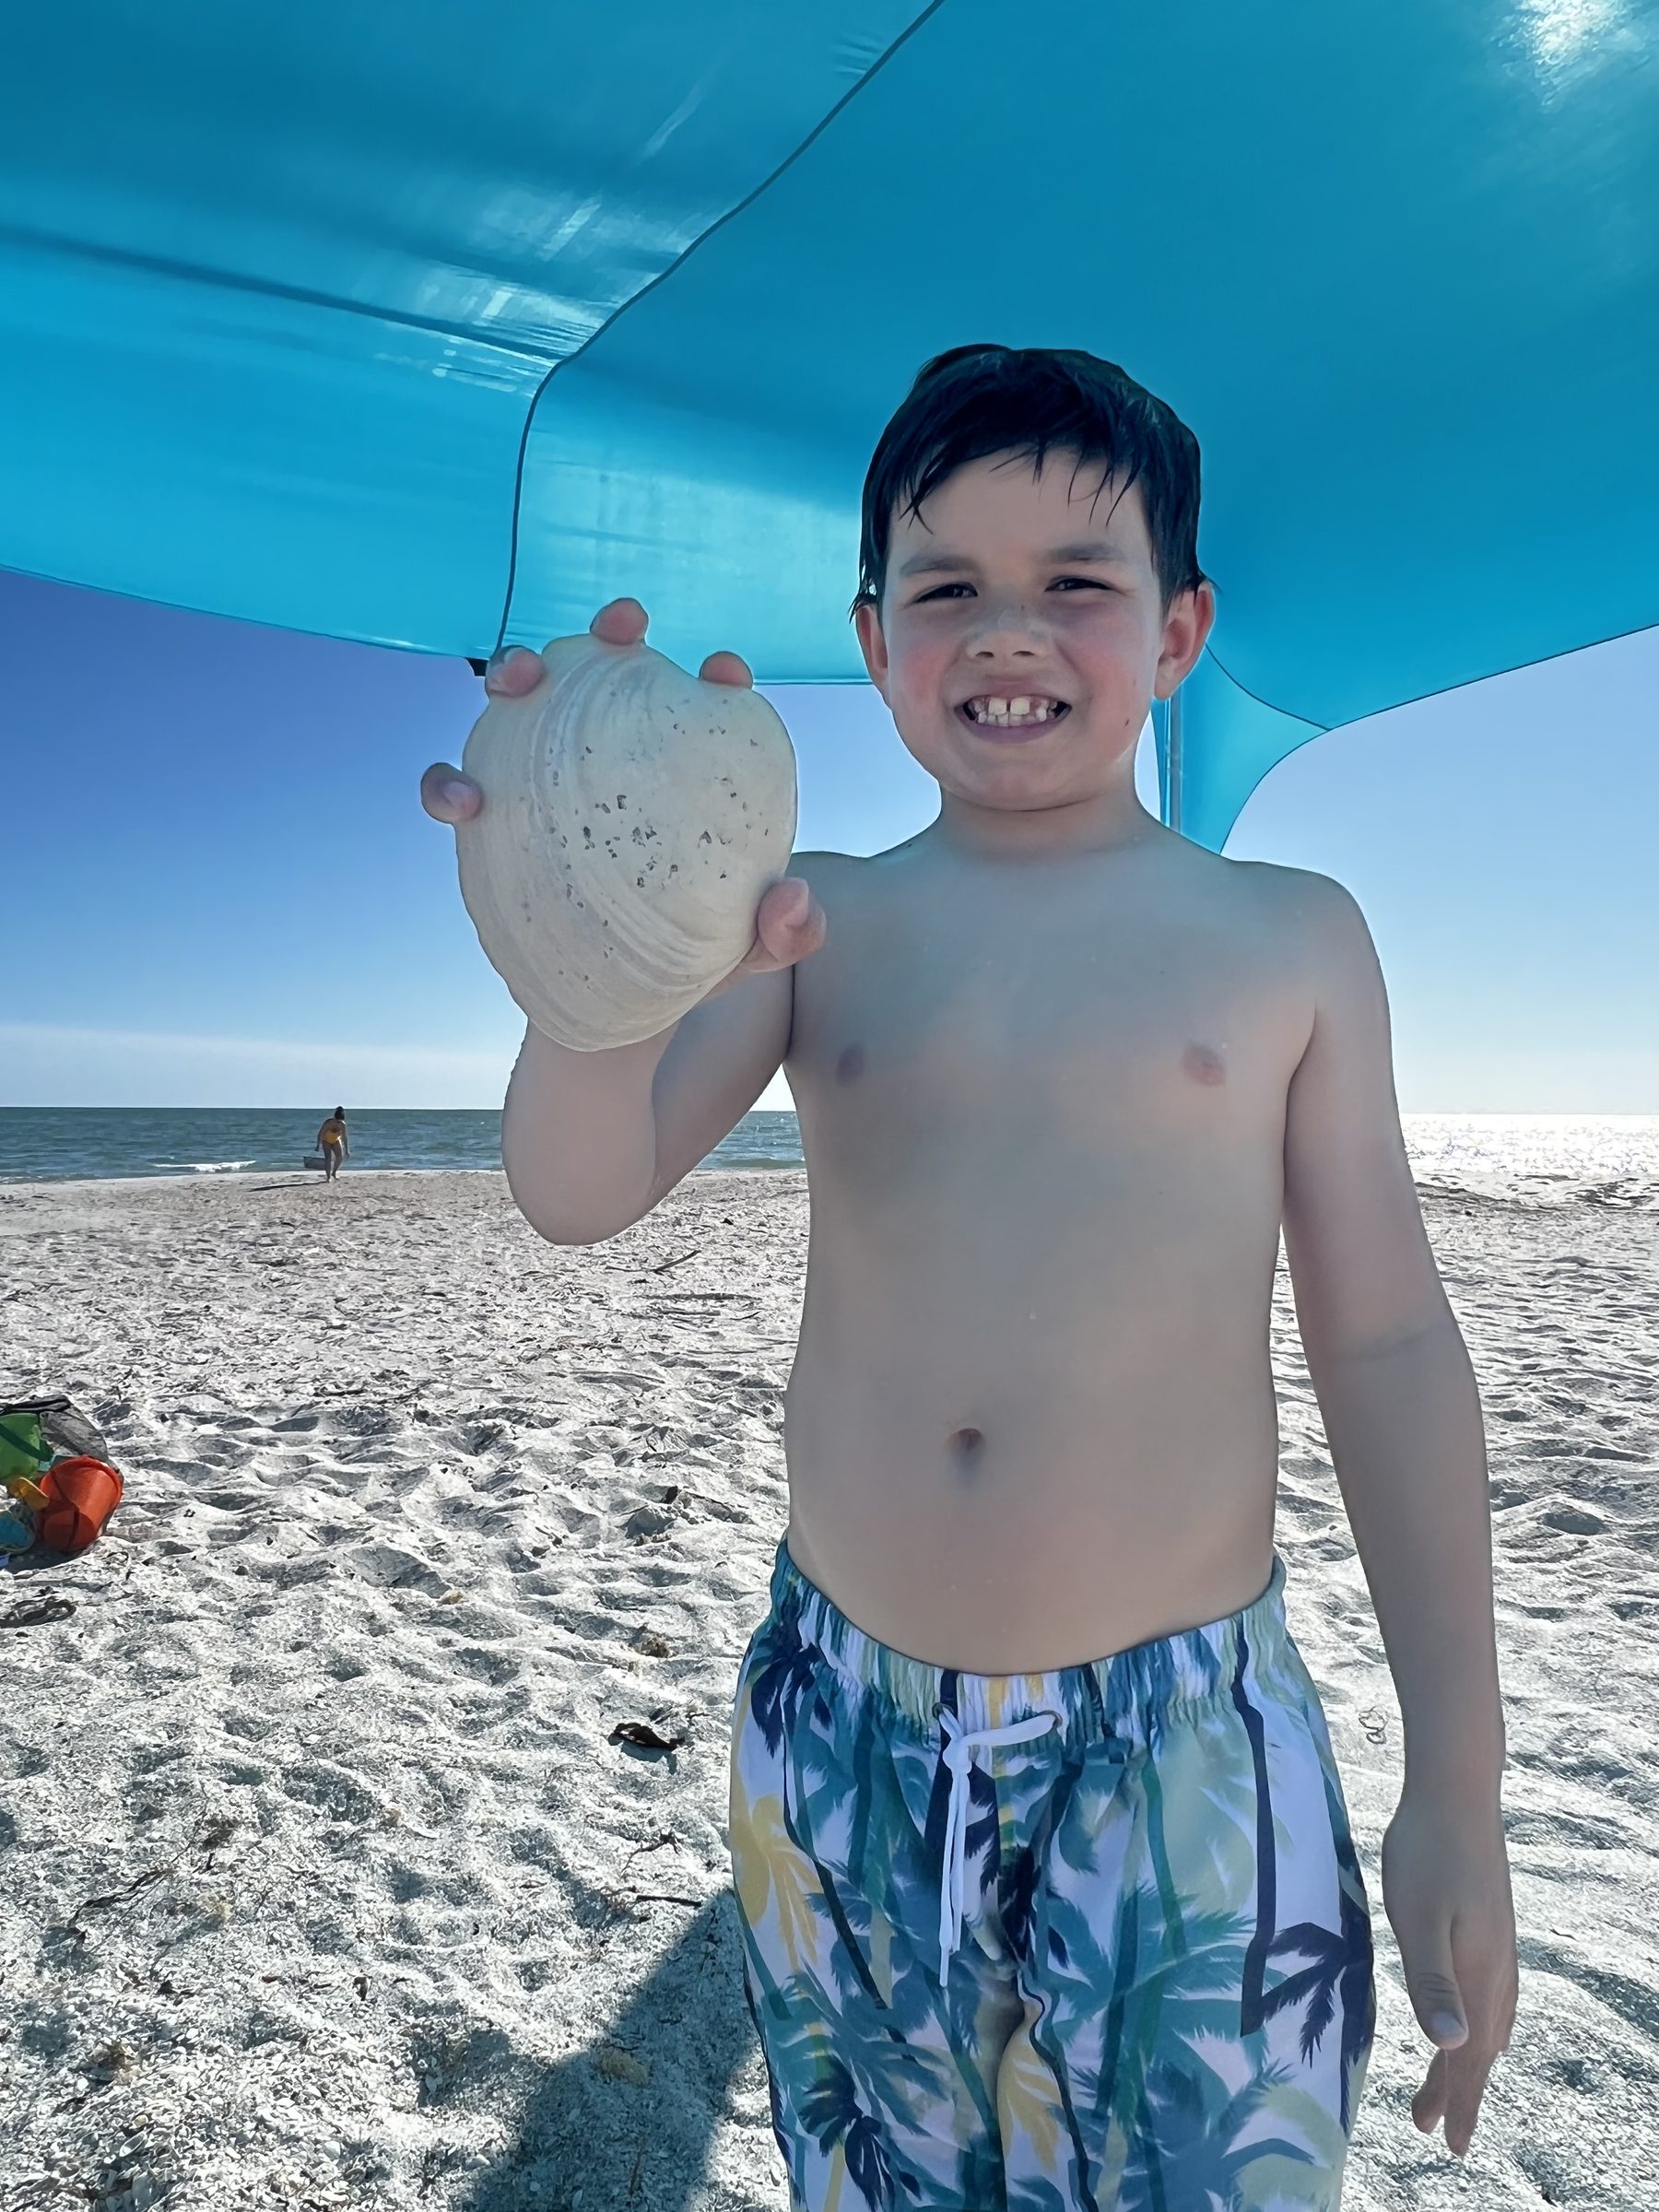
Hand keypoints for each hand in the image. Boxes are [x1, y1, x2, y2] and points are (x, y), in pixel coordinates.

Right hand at [420, 597, 826, 988]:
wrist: (619, 1011)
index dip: (716, 676)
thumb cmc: (696, 961)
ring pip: (521, 707)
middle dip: (608, 634)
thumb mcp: (750, 953)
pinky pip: (459, 791)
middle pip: (604, 675)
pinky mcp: (494, 825)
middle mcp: (610, 762)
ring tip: (518, 681)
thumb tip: (795, 901)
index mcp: (683, 774)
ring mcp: (546, 786)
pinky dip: (448, 784)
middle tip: (623, 625)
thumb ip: (785, 935)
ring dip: (514, 672)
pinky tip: (464, 801)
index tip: (724, 674)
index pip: (703, 707)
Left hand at [1380, 1787, 1517, 2157]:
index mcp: (1478, 1975)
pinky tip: (1480, 2021)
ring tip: (1454, 2087)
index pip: (1470, 2056)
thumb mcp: (1418, 1918)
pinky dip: (1485, 2026)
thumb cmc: (1427, 1852)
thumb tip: (1450, 2048)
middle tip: (1437, 2131)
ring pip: (1489, 2021)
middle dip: (1459, 2090)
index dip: (1461, 2100)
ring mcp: (1498, 1947)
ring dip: (1469, 2060)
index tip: (1451, 2145)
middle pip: (1480, 2046)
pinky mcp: (1492, 1927)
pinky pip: (1494, 1997)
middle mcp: (1496, 1969)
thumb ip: (1431, 1981)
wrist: (1457, 1792)